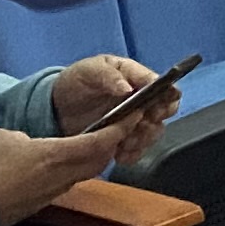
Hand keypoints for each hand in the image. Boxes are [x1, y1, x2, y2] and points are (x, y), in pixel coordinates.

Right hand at [0, 125, 124, 225]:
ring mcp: (51, 194)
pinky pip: (66, 184)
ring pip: (83, 174)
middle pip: (98, 161)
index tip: (132, 117)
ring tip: (93, 142)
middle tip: (117, 128)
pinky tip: (63, 163)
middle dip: (111, 144)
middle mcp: (61, 178)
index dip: (119, 130)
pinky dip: (74, 171)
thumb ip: (29, 137)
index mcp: (56, 156)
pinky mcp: (39, 204)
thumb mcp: (7, 137)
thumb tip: (33, 146)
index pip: (99, 143)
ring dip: (93, 159)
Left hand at [51, 53, 182, 146]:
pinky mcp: (123, 139)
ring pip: (152, 133)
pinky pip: (137, 150)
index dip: (167, 99)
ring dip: (142, 139)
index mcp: (137, 78)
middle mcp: (141, 100)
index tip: (157, 109)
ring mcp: (133, 121)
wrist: (57, 106)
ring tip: (124, 142)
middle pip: (163, 113)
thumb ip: (108, 76)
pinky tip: (119, 154)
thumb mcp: (89, 71)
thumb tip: (128, 88)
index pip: (164, 87)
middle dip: (153, 122)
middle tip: (138, 126)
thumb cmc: (77, 81)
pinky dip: (131, 154)